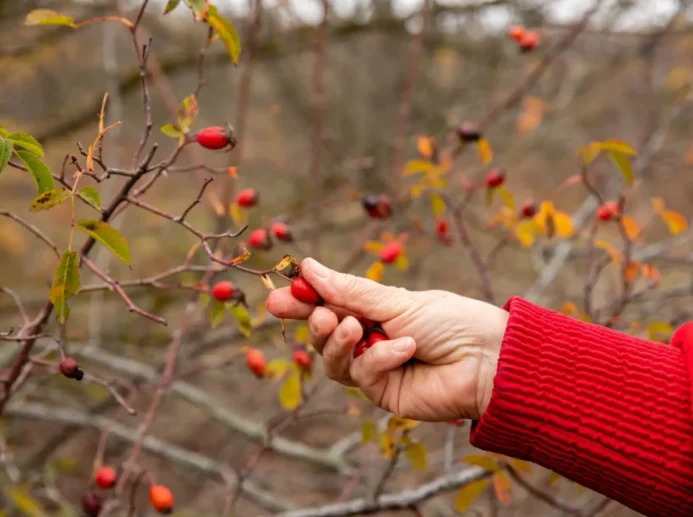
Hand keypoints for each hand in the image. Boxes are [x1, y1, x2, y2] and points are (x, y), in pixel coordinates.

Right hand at [266, 258, 507, 421]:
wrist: (488, 358)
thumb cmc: (450, 321)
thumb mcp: (395, 300)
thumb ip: (349, 290)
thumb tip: (307, 267)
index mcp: (374, 310)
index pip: (327, 304)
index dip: (300, 302)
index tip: (275, 297)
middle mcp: (369, 338)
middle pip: (323, 335)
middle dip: (314, 323)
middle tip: (318, 314)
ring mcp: (375, 368)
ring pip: (333, 360)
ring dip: (339, 342)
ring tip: (354, 328)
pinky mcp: (384, 393)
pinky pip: (362, 376)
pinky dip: (378, 359)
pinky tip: (404, 349)